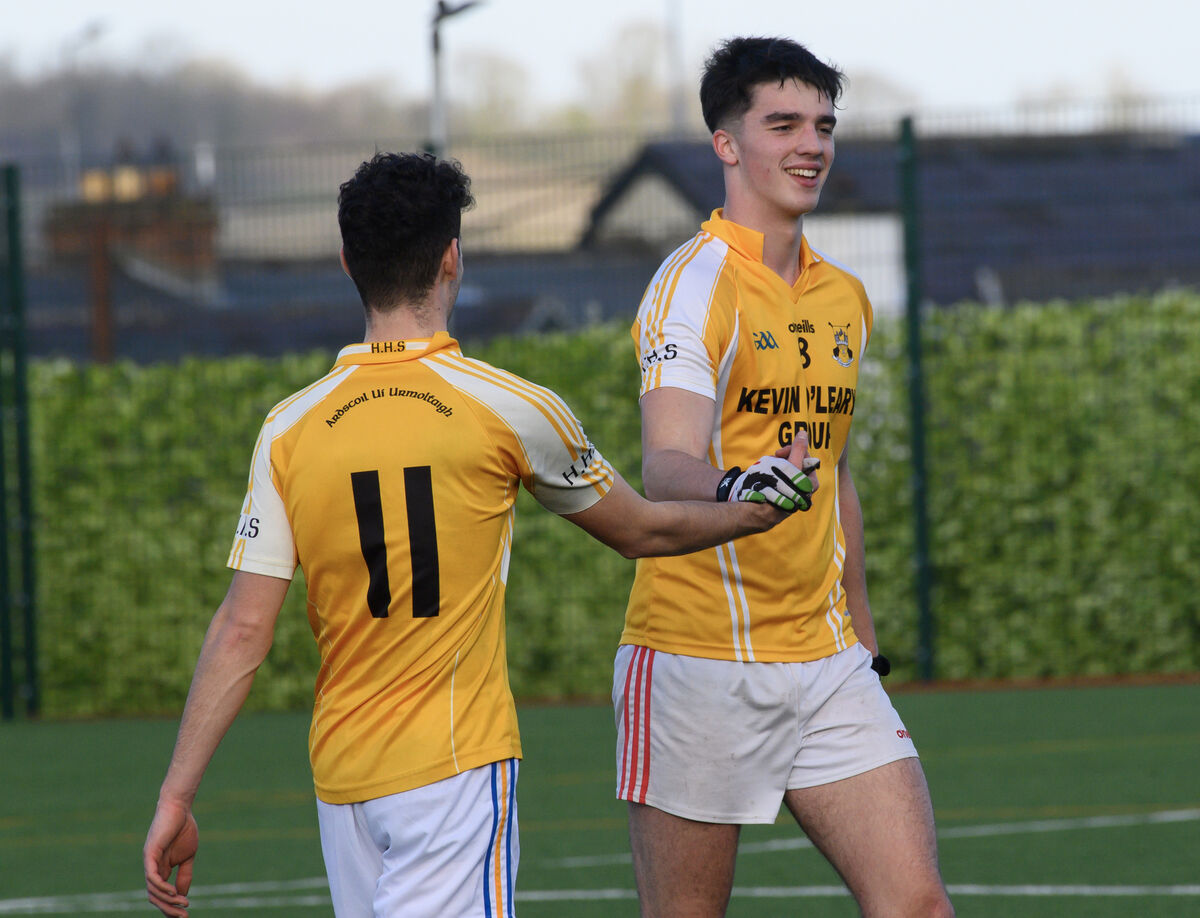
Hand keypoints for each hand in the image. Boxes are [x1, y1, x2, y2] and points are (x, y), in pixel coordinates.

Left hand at [144, 798, 198, 916]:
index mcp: (161, 869)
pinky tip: (173, 892)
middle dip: (169, 909)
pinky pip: (152, 877)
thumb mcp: (188, 856)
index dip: (171, 907)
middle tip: (184, 916)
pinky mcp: (150, 854)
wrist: (179, 807)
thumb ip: (185, 874)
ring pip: (153, 890)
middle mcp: (152, 868)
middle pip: (155, 897)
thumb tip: (183, 895)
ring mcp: (150, 862)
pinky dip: (162, 887)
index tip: (186, 914)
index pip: (161, 895)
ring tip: (183, 903)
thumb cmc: (184, 828)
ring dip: (168, 901)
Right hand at [774, 429, 820, 505]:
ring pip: (788, 471)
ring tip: (767, 473)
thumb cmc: (775, 488)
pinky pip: (782, 480)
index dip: (791, 450)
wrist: (759, 511)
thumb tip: (804, 433)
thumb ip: (798, 449)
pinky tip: (767, 481)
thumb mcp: (787, 465)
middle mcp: (807, 490)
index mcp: (811, 482)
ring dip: (777, 469)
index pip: (805, 456)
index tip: (777, 453)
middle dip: (783, 461)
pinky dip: (775, 477)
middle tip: (771, 462)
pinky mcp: (787, 498)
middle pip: (797, 463)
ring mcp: (797, 494)